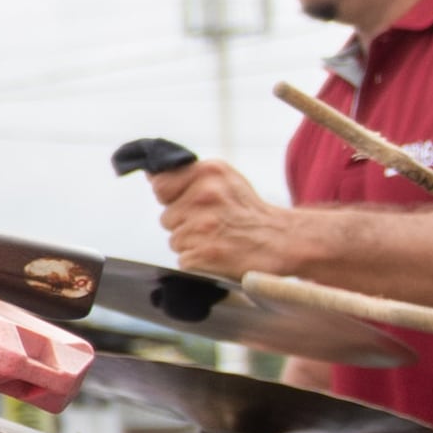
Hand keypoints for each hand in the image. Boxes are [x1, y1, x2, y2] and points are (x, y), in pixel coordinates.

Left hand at [148, 159, 297, 280]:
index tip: (190, 203)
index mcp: (207, 172)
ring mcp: (204, 225)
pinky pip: (183, 259)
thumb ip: (187, 176)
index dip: (172, 198)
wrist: (281, 240)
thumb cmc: (249, 211)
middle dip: (183, 223)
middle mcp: (204, 195)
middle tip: (212, 224)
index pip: (160, 185)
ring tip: (217, 238)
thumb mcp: (223, 179)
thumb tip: (151, 174)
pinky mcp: (205, 253)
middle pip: (166, 217)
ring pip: (174, 240)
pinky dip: (197, 261)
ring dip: (191, 244)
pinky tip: (218, 253)